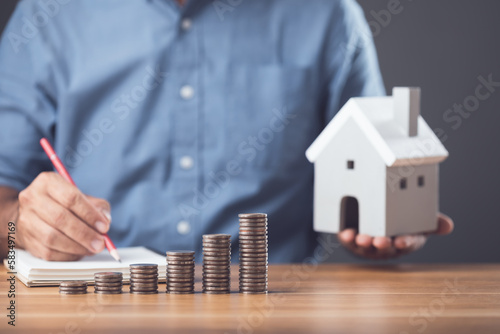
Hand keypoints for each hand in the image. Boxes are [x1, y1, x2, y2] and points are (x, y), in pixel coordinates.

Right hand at [16, 172, 111, 260]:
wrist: (35, 214)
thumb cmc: (65, 204)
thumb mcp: (83, 197)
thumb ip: (98, 206)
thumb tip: (105, 221)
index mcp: (48, 182)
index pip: (71, 198)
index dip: (90, 214)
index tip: (104, 226)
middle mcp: (32, 198)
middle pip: (60, 218)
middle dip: (84, 234)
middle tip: (100, 243)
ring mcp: (25, 219)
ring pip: (52, 237)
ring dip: (76, 247)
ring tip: (92, 249)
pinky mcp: (26, 239)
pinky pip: (47, 252)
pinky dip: (67, 255)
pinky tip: (79, 252)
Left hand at [337, 213, 453, 259]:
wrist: (375, 218)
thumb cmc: (399, 220)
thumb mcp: (417, 220)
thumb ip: (430, 222)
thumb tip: (449, 225)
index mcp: (405, 240)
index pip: (408, 243)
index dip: (405, 243)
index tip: (402, 241)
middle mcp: (387, 246)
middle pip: (385, 247)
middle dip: (382, 245)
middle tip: (380, 241)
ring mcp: (369, 245)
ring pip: (365, 247)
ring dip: (363, 243)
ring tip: (362, 238)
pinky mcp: (352, 239)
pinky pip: (348, 241)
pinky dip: (346, 238)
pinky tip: (345, 234)